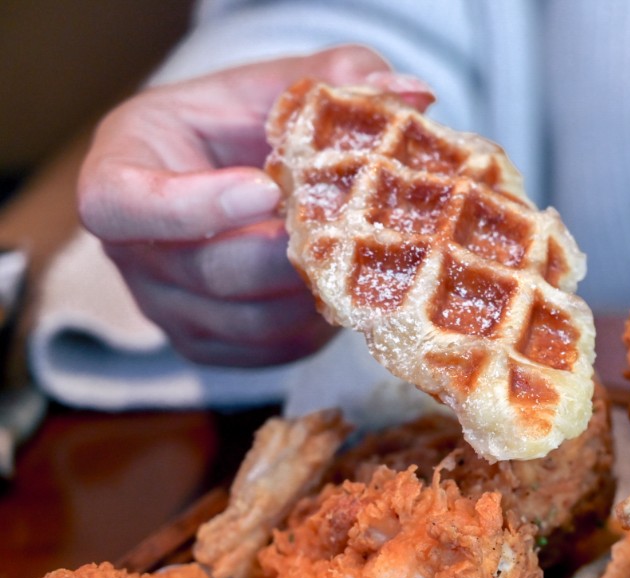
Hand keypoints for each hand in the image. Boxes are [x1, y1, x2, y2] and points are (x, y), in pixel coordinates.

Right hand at [77, 45, 433, 366]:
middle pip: (202, 271)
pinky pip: (266, 349)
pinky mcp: (207, 344)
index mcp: (122, 164)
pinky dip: (313, 324)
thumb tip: (409, 94)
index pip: (118, 204)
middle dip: (284, 255)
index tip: (266, 188)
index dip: (190, 206)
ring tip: (350, 256)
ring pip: (243, 320)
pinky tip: (341, 287)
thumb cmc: (253, 123)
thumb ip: (338, 75)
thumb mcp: (285, 84)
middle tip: (343, 230)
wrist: (250, 175)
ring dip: (308, 292)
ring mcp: (163, 304)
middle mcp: (129, 247)